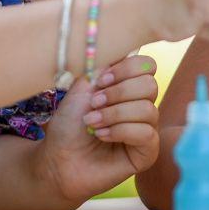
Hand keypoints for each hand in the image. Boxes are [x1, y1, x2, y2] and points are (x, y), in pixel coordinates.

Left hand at [35, 54, 160, 204]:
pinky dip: (121, 131)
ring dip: (115, 114)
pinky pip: (146, 133)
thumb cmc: (68, 125)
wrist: (58, 159)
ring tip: (93, 123)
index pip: (146, 65)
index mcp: (128, 86)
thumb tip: (126, 50)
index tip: (100, 81)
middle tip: (94, 104)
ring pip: (148, 110)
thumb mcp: (82, 88)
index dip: (126, 69)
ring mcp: (146, 128)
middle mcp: (141, 105)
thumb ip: (104, 67)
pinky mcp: (147, 152)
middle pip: (150, 85)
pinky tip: (102, 136)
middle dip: (119, 93)